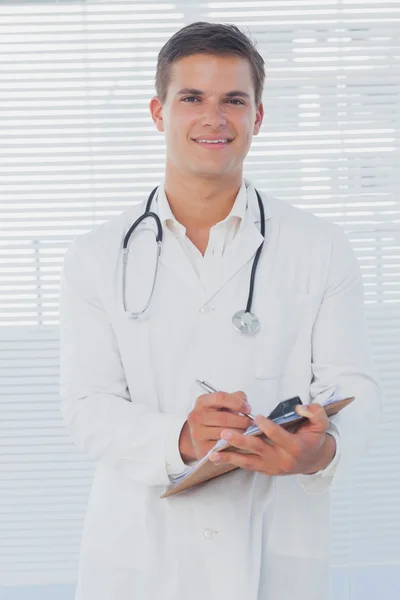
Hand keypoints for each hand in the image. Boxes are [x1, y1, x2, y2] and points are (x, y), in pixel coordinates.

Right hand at [179, 391, 252, 461]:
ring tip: (248, 432)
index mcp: (202, 402)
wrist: (200, 438)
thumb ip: (236, 398)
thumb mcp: (223, 405)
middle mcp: (196, 416)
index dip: (237, 403)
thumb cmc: (216, 419)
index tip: (248, 409)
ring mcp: (197, 433)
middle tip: (251, 424)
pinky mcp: (202, 448)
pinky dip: (234, 444)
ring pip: (224, 433)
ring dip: (240, 433)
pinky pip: (222, 446)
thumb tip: (246, 404)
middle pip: (224, 417)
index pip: (220, 397)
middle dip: (242, 421)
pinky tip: (240, 441)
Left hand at [209, 403, 335, 475]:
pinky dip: (233, 461)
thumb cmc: (314, 438)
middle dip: (241, 441)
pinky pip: (248, 466)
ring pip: (249, 461)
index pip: (278, 435)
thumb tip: (300, 407)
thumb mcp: (321, 423)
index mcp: (295, 447)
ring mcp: (273, 466)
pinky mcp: (266, 470)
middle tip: (225, 433)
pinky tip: (219, 457)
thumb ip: (315, 412)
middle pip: (259, 449)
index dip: (267, 426)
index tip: (256, 417)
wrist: (314, 460)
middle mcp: (282, 459)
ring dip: (231, 456)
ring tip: (214, 452)